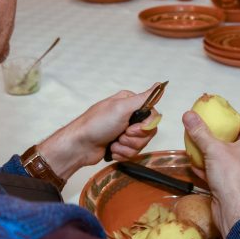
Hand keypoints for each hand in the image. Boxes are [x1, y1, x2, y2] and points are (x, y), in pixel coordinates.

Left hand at [37, 85, 161, 179]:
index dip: (144, 127)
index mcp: (130, 103)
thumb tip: (160, 84)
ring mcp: (124, 131)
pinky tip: (111, 150)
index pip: (152, 116)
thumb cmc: (96, 125)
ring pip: (140, 144)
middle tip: (120, 136)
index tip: (131, 129)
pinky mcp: (120, 144)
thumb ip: (143, 98)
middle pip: (148, 132)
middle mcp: (128, 115)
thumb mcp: (121, 108)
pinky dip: (121, 154)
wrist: (79, 146)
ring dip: (126, 148)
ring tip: (113, 144)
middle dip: (134, 139)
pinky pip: (132, 153)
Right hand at [183, 111, 239, 235]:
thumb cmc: (232, 175)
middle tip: (204, 128)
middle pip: (235, 140)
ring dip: (211, 152)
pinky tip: (194, 164)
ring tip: (196, 144)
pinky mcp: (232, 185)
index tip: (218, 114)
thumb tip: (188, 114)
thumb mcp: (214, 149)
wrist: (234, 210)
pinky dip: (208, 168)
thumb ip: (200, 132)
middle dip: (218, 135)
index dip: (233, 117)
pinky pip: (220, 172)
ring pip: (225, 157)